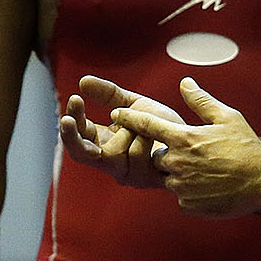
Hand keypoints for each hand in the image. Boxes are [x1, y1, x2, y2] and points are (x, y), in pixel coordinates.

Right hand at [58, 76, 184, 188]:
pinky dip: (142, 139)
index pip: (77, 135)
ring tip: (142, 123)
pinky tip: (153, 135)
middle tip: (68, 119)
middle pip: (79, 154)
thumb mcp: (132, 106)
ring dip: (127, 131)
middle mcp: (110, 161)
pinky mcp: (142, 179)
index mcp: (103, 143)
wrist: (192, 139)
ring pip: (111, 152)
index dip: (72, 119)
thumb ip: (109, 94)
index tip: (75, 99)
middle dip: (72, 135)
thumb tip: (83, 81)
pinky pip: (133, 156)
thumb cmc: (162, 126)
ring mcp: (125, 172)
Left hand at [106, 77, 260, 217]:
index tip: (116, 113)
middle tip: (197, 155)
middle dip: (170, 155)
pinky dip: (190, 193)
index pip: (146, 125)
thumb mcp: (226, 117)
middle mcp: (177, 162)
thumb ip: (200, 100)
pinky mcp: (187, 204)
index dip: (129, 118)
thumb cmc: (245, 146)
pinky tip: (210, 188)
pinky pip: (181, 197)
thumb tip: (185, 82)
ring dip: (181, 175)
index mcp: (183, 138)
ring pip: (169, 178)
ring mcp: (181, 185)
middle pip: (157, 156)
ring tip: (207, 172)